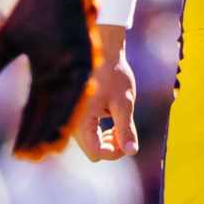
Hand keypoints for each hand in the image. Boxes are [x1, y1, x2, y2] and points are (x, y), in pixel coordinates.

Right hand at [0, 0, 96, 159]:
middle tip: (34, 159)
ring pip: (66, 104)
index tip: (18, 150)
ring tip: (49, 149)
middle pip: (50, 111)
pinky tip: (65, 123)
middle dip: (42, 135)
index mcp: (45, 69)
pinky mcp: (84, 55)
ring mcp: (74, 65)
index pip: (34, 106)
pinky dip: (70, 106)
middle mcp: (62, 72)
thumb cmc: (36, 4)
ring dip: (57, 127)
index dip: (27, 128)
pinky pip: (77, 86)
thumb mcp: (10, 36)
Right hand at [73, 30, 139, 161]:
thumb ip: (126, 128)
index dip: (115, 152)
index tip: (128, 140)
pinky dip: (101, 129)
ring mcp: (72, 118)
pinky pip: (88, 131)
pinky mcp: (76, 113)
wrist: (101, 50)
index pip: (97, 153)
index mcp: (81, 122)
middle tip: (125, 129)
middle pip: (93, 151)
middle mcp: (72, 123)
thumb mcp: (123, 102)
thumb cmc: (113, 74)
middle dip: (112, 146)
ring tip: (119, 119)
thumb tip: (131, 151)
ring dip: (107, 138)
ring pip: (90, 142)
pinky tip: (111, 114)